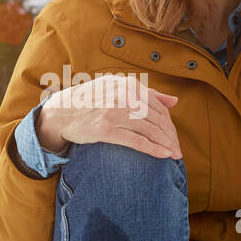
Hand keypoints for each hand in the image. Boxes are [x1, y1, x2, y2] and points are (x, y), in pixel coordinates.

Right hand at [38, 73, 182, 158]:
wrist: (63, 111)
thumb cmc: (93, 101)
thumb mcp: (118, 89)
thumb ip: (147, 94)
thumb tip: (174, 101)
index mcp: (129, 85)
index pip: (159, 107)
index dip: (170, 124)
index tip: (175, 138)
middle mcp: (124, 96)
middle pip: (157, 119)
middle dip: (170, 137)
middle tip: (178, 150)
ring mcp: (115, 112)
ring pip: (150, 130)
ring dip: (166, 144)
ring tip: (174, 155)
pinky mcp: (107, 129)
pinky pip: (137, 140)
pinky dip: (153, 149)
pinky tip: (164, 155)